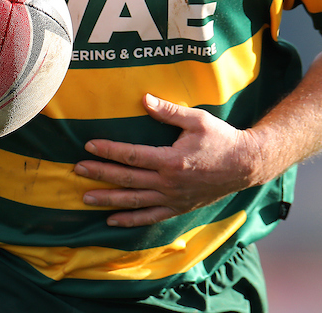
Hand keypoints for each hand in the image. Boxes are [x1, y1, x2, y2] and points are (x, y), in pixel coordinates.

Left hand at [74, 94, 260, 226]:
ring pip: (135, 201)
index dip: (109, 150)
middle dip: (100, 174)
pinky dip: (130, 220)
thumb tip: (144, 100)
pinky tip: (112, 221)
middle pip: (127, 179)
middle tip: (77, 170)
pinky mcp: (178, 208)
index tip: (89, 146)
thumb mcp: (197, 120)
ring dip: (108, 200)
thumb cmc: (221, 138)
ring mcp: (173, 199)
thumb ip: (168, 112)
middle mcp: (169, 183)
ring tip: (85, 197)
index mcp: (171, 160)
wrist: (245, 165)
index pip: (132, 155)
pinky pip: (150, 217)